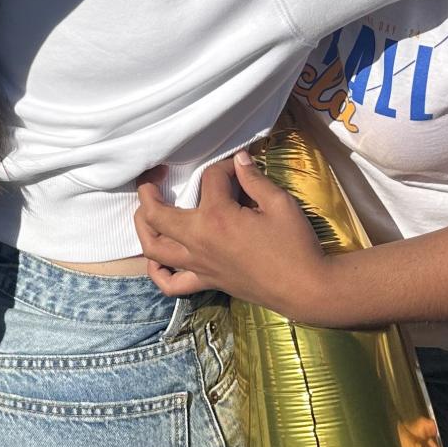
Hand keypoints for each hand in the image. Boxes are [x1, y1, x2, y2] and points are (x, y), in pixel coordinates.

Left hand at [135, 153, 329, 317]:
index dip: (225, 166)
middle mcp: (199, 241)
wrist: (305, 288)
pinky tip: (158, 258)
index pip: (210, 179)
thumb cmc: (295, 245)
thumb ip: (254, 179)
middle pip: (156, 213)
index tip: (239, 166)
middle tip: (155, 175)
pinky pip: (171, 283)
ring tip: (146, 209)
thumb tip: (239, 159)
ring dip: (142, 226)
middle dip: (150, 189)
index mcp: (217, 217)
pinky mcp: (206, 282)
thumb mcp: (280, 204)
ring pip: (153, 248)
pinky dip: (157, 271)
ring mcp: (199, 265)